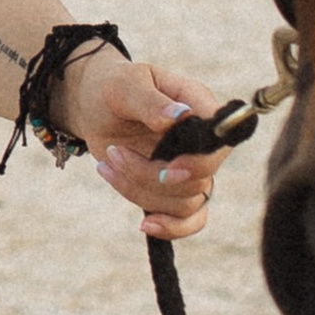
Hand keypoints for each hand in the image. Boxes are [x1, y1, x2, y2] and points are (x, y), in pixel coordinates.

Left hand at [66, 52, 228, 240]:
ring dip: (140, 191)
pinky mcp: (172, 189)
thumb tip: (180, 116)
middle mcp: (201, 141)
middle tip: (115, 153)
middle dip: (152, 176)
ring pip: (184, 203)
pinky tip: (144, 224)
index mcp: (199, 106)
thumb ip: (150, 101)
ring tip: (108, 163)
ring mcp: (189, 168)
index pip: (220, 141)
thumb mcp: (124, 86)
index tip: (168, 166)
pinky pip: (188, 220)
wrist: (94, 106)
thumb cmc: (113, 87)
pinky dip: (169, 228)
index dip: (199, 162)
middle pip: (199, 179)